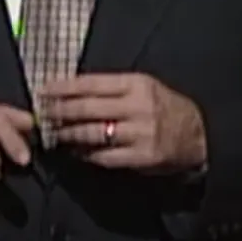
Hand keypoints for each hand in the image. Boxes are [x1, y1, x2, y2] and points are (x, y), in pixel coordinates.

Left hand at [41, 73, 205, 174]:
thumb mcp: (143, 88)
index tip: (43, 91)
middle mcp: (137, 107)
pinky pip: (105, 156)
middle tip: (41, 113)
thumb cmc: (164, 107)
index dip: (63, 87)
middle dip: (60, 111)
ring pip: (93, 133)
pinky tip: (74, 152)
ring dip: (68, 134)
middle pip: (88, 108)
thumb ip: (112, 89)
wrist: (199, 135)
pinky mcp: (141, 157)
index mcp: (137, 84)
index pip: (91, 83)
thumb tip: (71, 93)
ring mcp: (140, 133)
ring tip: (53, 133)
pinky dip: (85, 154)